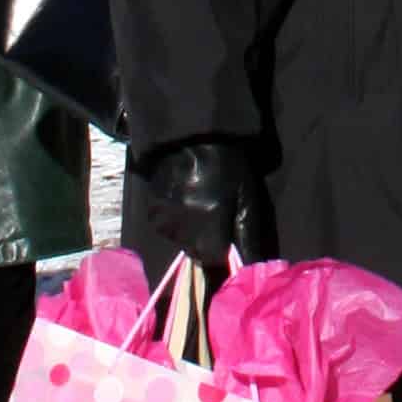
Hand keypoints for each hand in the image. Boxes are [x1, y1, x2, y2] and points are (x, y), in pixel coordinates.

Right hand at [140, 140, 266, 268]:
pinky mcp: (151, 210)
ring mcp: (163, 222)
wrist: (192, 136)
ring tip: (198, 200)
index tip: (227, 231)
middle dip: (206, 239)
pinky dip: (174, 216)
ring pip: (180, 239)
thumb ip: (247, 235)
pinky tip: (182, 195)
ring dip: (189, 228)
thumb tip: (250, 266)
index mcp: (209, 231)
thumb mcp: (245, 199)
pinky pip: (165, 225)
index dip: (222, 247)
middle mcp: (182, 232)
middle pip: (195, 251)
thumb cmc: (228, 166)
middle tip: (214, 212)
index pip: (214, 259)